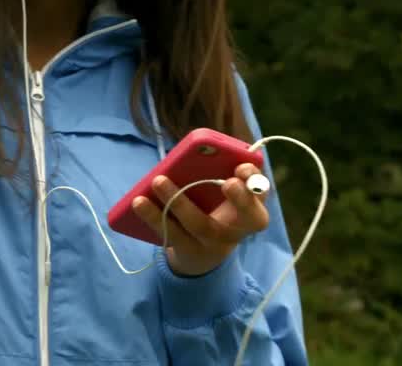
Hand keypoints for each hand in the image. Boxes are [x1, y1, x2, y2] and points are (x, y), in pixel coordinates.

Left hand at [132, 162, 269, 276]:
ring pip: (200, 225)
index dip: (256, 183)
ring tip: (158, 180)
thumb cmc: (212, 209)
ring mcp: (213, 244)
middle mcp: (237, 230)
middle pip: (247, 219)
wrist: (198, 253)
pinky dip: (152, 216)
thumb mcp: (221, 194)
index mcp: (250, 209)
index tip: (243, 168)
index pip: (263, 195)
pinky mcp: (187, 251)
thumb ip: (218, 172)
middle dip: (240, 199)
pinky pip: (170, 235)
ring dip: (179, 202)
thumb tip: (199, 147)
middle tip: (228, 182)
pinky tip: (138, 201)